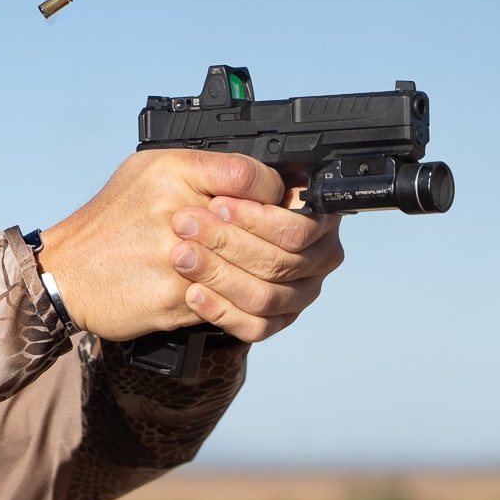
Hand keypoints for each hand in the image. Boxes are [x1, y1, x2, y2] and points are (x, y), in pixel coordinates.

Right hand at [36, 150, 343, 341]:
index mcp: (176, 171)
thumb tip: (272, 182)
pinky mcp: (176, 301)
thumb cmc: (111, 222)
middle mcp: (179, 210)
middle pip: (275, 230)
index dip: (287, 194)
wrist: (64, 273)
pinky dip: (250, 308)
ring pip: (265, 277)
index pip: (260, 177)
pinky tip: (245, 298)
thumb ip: (208, 170)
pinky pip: (237, 312)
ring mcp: (179, 260)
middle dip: (296, 243)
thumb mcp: (152, 171)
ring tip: (274, 274)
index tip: (293, 203)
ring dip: (279, 279)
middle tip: (300, 246)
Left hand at [168, 189, 343, 341]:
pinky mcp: (275, 320)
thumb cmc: (204, 196)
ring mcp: (299, 293)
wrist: (184, 231)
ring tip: (182, 256)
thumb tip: (263, 184)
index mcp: (318, 217)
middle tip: (187, 226)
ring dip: (218, 275)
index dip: (256, 220)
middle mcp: (318, 257)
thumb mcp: (217, 173)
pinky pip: (255, 326)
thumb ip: (243, 174)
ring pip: (266, 296)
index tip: (217, 205)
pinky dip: (221, 310)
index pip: (297, 228)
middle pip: (280, 262)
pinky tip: (193, 293)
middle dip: (228, 244)